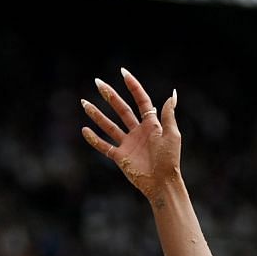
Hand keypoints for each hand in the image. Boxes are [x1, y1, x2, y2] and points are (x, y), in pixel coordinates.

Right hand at [80, 68, 180, 202]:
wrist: (162, 183)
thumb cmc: (169, 160)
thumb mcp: (172, 135)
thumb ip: (168, 114)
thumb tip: (172, 94)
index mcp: (151, 125)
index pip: (141, 101)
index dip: (133, 86)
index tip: (123, 72)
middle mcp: (138, 132)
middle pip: (122, 109)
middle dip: (110, 96)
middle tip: (98, 82)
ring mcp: (128, 144)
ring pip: (109, 126)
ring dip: (97, 115)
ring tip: (84, 103)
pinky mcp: (120, 157)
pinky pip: (104, 146)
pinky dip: (94, 139)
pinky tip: (84, 130)